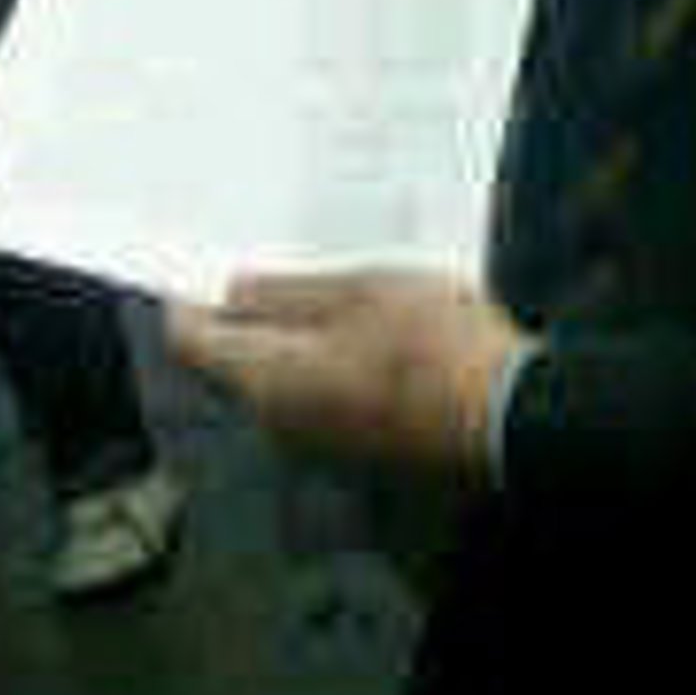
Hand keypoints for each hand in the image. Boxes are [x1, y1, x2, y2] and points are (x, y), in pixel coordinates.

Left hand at [166, 271, 529, 487]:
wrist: (508, 415)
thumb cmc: (429, 347)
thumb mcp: (357, 292)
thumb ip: (286, 293)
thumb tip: (233, 290)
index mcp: (268, 381)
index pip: (194, 342)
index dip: (187, 296)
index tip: (196, 259)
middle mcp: (282, 422)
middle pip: (238, 359)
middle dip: (246, 307)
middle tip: (270, 253)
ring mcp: (324, 439)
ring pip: (285, 373)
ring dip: (295, 328)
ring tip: (332, 275)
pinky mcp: (363, 441)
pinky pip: (324, 390)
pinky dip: (330, 351)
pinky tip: (368, 317)